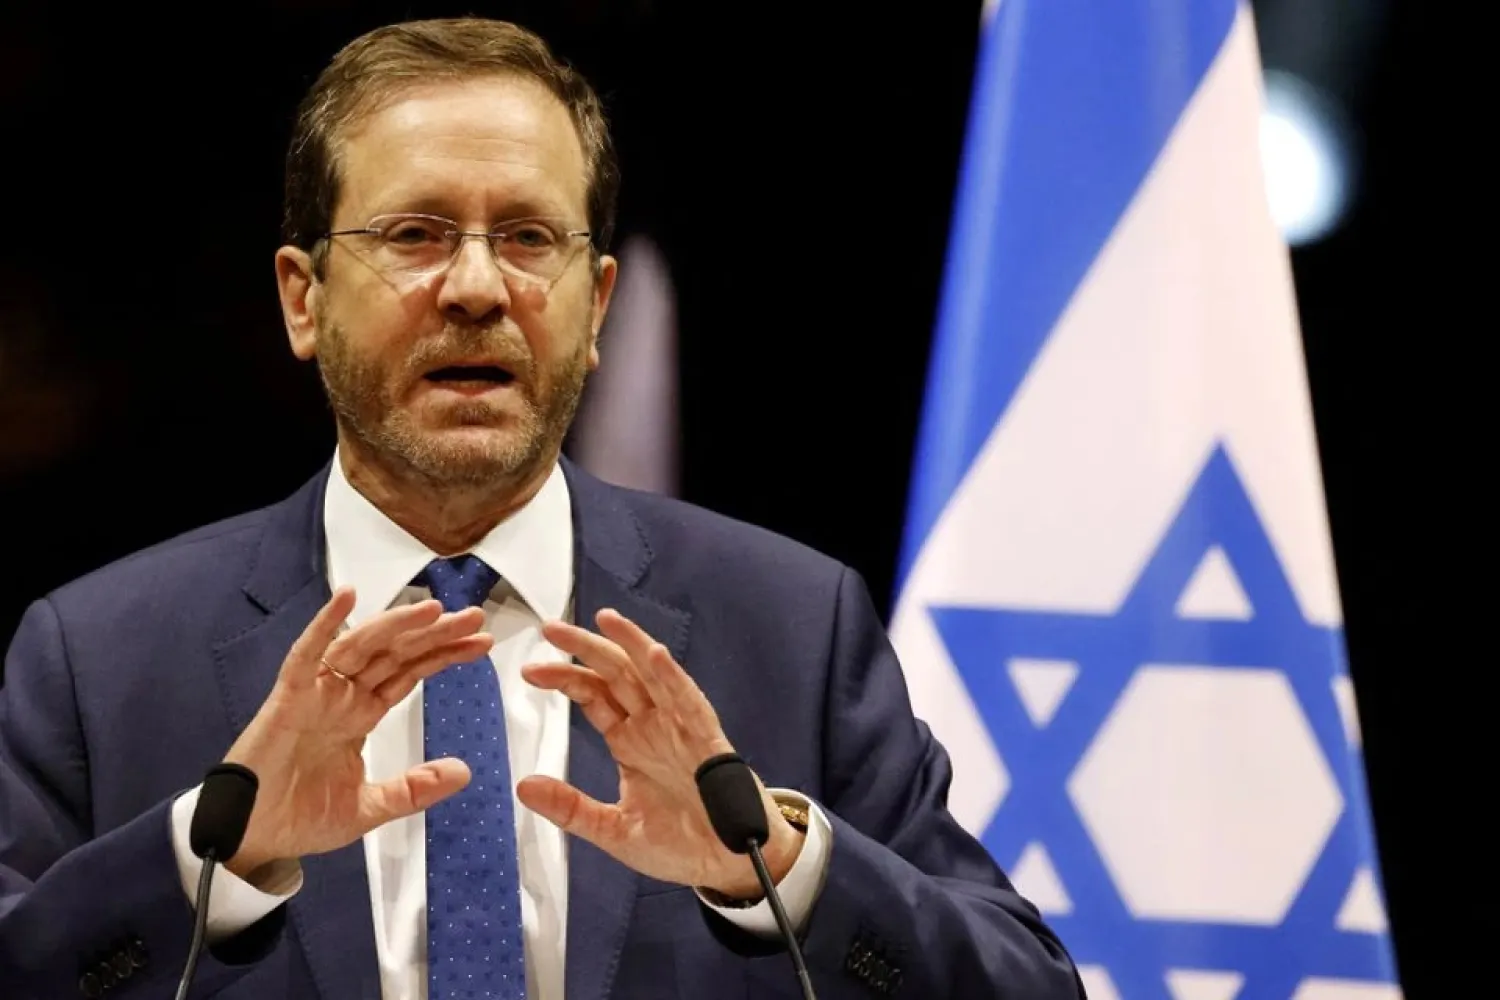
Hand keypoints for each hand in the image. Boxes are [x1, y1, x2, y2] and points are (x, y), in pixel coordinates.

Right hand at [221, 587, 493, 878]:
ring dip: (395, 625)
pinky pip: (306, 655)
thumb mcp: (369, 808)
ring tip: (433, 609)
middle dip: (434, 634)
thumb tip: (464, 771)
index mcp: (361, 714)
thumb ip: (413, 789)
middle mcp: (341, 696)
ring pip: (361, 646)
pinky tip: (346, 598)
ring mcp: (315, 693)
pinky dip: (325, 625)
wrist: (250, 840)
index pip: (409, 673)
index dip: (443, 655)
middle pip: (394, 653)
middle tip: (473, 617)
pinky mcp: (287, 698)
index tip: (481, 642)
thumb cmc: (299, 818)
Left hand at [517, 609, 803, 899]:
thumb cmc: (680, 844)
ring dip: (630, 644)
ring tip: (605, 619)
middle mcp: (653, 725)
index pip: (594, 696)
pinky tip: (653, 655)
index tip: (530, 671)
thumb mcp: (614, 830)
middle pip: (616, 674)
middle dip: (585, 648)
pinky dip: (671, 676)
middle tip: (551, 629)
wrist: (730, 864)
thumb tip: (523, 786)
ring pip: (652, 674)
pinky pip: (688, 700)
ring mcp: (680, 728)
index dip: (565, 678)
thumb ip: (571, 808)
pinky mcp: (706, 739)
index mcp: (630, 742)